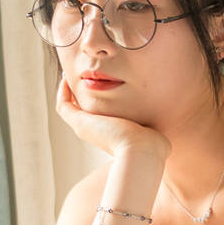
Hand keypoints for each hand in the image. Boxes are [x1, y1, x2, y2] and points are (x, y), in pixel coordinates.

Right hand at [55, 77, 170, 161]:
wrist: (142, 150)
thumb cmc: (152, 145)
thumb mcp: (151, 132)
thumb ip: (153, 129)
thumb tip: (161, 133)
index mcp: (108, 134)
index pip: (95, 117)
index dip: (94, 102)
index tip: (95, 86)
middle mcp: (94, 133)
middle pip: (80, 112)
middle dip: (79, 94)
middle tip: (80, 76)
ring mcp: (85, 128)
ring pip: (69, 109)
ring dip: (67, 91)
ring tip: (69, 74)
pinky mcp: (81, 123)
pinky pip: (63, 105)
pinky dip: (62, 92)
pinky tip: (66, 78)